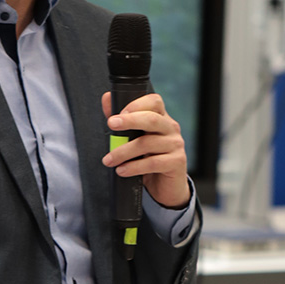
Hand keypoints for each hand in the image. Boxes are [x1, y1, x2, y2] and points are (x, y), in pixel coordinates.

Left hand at [101, 92, 189, 208]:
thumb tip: (107, 98)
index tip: (116, 114)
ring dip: (124, 151)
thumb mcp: (134, 138)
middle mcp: (171, 128)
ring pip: (147, 143)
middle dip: (129, 121)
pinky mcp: (177, 162)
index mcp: (161, 118)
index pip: (154, 101)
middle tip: (111, 124)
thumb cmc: (148, 158)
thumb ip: (122, 120)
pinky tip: (122, 170)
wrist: (165, 185)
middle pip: (151, 119)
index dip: (136, 104)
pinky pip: (153, 163)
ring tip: (109, 160)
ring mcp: (176, 144)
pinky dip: (134, 167)